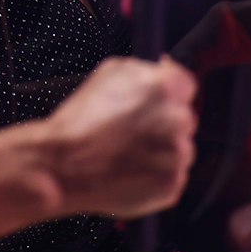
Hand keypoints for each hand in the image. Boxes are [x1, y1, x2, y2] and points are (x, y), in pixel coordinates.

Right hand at [40, 57, 195, 217]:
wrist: (64, 166)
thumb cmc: (81, 122)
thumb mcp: (109, 72)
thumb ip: (143, 68)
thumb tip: (161, 67)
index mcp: (164, 88)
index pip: (186, 85)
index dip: (169, 92)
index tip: (156, 100)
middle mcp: (177, 120)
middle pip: (182, 118)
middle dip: (163, 122)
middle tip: (134, 129)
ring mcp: (177, 155)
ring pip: (178, 148)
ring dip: (161, 149)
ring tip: (128, 151)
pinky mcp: (171, 184)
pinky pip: (172, 175)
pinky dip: (156, 174)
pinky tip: (131, 168)